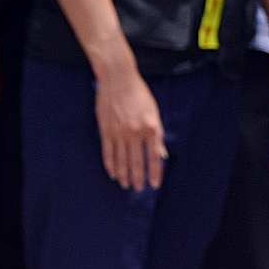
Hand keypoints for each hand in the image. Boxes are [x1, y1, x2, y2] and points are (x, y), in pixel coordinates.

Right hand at [95, 60, 165, 189]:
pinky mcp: (105, 130)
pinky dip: (110, 165)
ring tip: (126, 185)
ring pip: (121, 160)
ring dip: (124, 175)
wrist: (118, 79)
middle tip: (139, 189)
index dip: (155, 172)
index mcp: (151, 128)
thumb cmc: (140, 95)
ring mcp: (118, 132)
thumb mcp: (155, 113)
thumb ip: (158, 135)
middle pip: (136, 162)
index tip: (155, 184)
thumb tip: (162, 155)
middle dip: (138, 178)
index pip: (153, 157)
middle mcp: (135, 132)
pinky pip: (108, 152)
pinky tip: (113, 173)